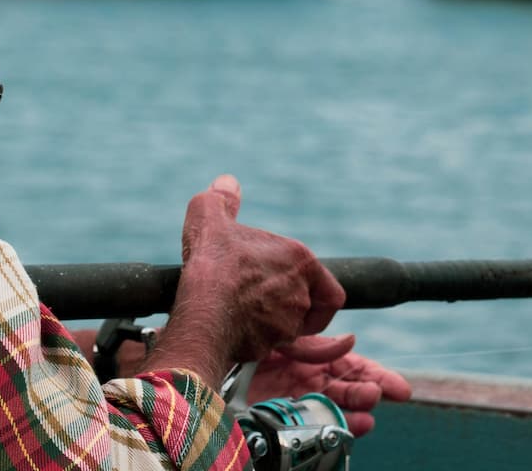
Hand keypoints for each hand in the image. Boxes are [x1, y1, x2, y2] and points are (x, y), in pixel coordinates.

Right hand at [145, 174, 344, 386]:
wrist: (203, 309)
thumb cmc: (213, 262)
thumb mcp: (210, 214)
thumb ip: (221, 198)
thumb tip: (227, 183)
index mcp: (299, 259)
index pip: (328, 285)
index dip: (315, 288)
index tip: (294, 286)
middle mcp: (301, 294)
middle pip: (310, 308)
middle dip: (291, 307)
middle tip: (266, 299)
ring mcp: (287, 324)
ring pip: (290, 329)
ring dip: (274, 324)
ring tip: (244, 312)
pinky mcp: (269, 348)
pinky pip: (270, 347)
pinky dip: (259, 343)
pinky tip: (241, 338)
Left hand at [247, 333, 411, 436]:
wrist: (212, 355)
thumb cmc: (245, 336)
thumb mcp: (284, 334)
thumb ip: (315, 342)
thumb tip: (351, 341)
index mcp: (305, 354)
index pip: (346, 364)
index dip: (372, 374)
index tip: (397, 387)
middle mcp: (304, 378)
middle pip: (345, 387)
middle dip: (368, 390)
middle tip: (385, 393)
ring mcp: (296, 399)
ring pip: (335, 406)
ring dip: (357, 408)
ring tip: (370, 406)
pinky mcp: (286, 416)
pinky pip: (318, 423)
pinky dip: (340, 425)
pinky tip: (358, 424)